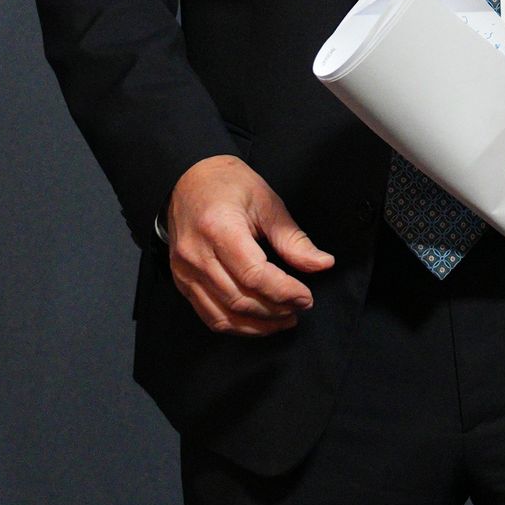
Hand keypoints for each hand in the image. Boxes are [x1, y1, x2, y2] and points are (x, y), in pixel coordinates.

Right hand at [166, 155, 334, 335]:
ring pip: (223, 315)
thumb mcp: (268, 203)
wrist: (189, 180)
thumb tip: (322, 264)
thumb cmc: (230, 186)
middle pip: (239, 299)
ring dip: (258, 325)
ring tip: (285, 318)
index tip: (306, 297)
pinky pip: (209, 315)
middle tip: (301, 307)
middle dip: (276, 310)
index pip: (253, 275)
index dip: (284, 291)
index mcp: (218, 228)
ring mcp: (185, 272)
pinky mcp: (182, 282)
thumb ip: (293, 239)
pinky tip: (259, 321)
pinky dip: (237, 325)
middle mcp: (196, 255)